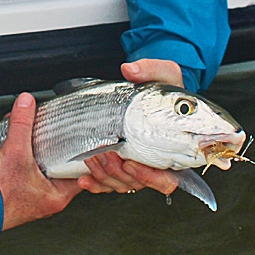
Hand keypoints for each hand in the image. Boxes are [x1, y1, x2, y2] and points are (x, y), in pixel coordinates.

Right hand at [0, 93, 81, 230]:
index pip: (81, 171)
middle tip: (60, 134)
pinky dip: (30, 160)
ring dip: (42, 153)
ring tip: (38, 138)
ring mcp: (36, 198)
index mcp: (59, 195)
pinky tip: (23, 148)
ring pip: (48, 170)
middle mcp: (50, 199)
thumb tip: (26, 103)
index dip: (83, 153)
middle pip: (64, 168)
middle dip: (58, 148)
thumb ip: (21, 124)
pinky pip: (33, 174)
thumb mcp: (14, 152)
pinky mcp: (22, 195)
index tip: (82, 138)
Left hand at [74, 59, 184, 196]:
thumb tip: (130, 70)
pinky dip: (94, 183)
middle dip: (118, 172)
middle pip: (136, 182)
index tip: (131, 162)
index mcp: (171, 151)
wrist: (151, 95)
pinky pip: (107, 183)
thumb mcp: (164, 74)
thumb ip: (151, 70)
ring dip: (103, 174)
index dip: (148, 177)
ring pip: (120, 183)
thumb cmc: (164, 89)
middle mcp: (153, 164)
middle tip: (105, 153)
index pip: (166, 179)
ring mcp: (136, 167)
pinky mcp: (120, 165)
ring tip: (92, 157)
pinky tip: (83, 178)